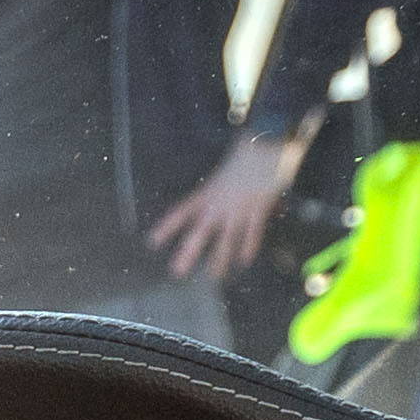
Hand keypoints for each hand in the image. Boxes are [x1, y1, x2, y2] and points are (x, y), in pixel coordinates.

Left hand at [145, 134, 303, 282]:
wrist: (266, 142)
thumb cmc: (246, 148)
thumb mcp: (225, 166)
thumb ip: (219, 184)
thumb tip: (218, 193)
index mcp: (208, 191)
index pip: (182, 212)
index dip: (167, 228)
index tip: (152, 242)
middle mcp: (219, 204)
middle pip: (199, 233)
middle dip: (188, 254)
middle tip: (176, 272)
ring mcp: (239, 209)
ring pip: (226, 240)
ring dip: (219, 260)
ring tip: (214, 276)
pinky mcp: (258, 210)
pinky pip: (252, 234)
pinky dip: (248, 248)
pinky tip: (244, 261)